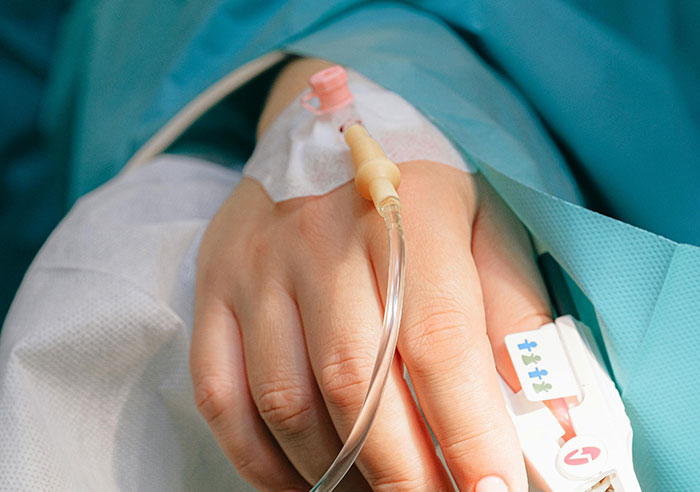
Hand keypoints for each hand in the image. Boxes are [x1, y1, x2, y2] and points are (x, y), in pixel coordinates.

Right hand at [190, 158, 551, 490]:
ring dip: (336, 472)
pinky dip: (260, 459)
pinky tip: (305, 480)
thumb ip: (517, 315)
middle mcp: (319, 239)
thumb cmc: (418, 189)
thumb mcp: (485, 227)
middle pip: (356, 382)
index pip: (437, 339)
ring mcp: (255, 267)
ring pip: (286, 401)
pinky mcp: (213, 290)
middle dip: (405, 473)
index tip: (494, 491)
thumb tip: (550, 414)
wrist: (322, 129)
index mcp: (407, 214)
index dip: (468, 429)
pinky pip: (221, 396)